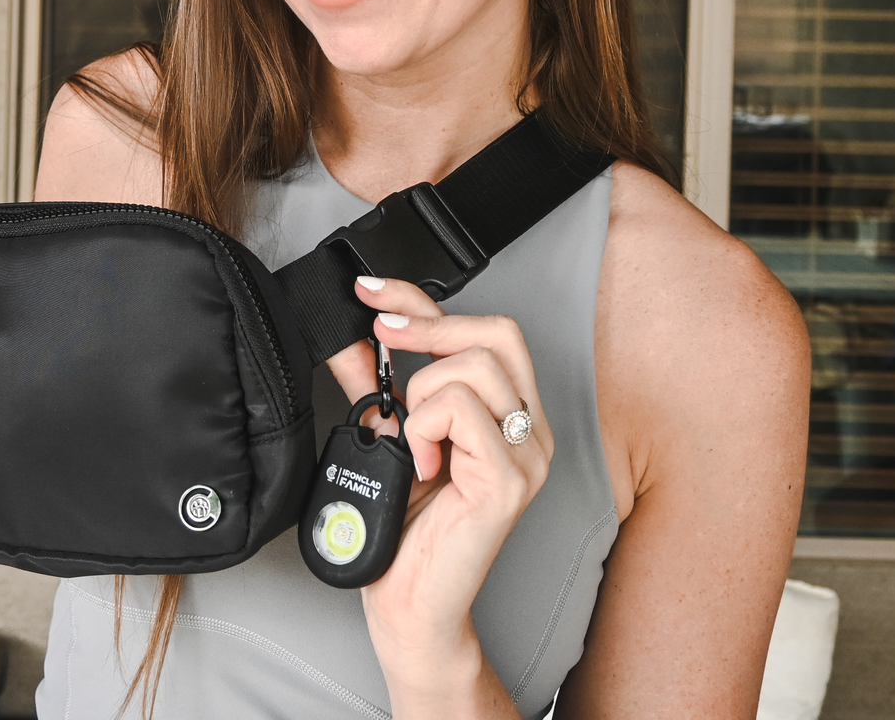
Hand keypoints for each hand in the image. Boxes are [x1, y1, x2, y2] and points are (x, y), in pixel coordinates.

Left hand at [340, 277, 551, 716]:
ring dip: (424, 395)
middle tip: (381, 338)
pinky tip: (422, 464)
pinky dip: (425, 429)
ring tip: (415, 440)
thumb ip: (391, 388)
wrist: (411, 605)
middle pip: (496, 334)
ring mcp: (528, 458)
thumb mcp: (398, 437)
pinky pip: (460, 414)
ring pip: (474, 369)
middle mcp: (532, 432)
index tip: (371, 291)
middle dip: (428, 327)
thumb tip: (362, 336)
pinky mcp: (509, 483)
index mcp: (513, 416)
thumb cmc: (408, 530)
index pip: (485, 330)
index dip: (423, 299)